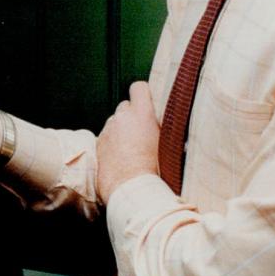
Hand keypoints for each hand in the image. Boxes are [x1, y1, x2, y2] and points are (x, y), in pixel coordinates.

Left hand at [96, 81, 160, 203]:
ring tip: (132, 148)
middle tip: (143, 131)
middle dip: (132, 115)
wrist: (130, 187)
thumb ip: (166, 127)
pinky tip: (122, 157)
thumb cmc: (155, 168)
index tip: (149, 104)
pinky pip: (107, 136)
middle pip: (126, 106)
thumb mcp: (169, 144)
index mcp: (142, 113)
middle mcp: (122, 117)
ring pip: (116, 122)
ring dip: (122, 130)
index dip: (143, 94)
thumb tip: (175, 122)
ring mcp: (108, 129)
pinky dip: (113, 143)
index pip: (138, 87)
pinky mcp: (98, 143)